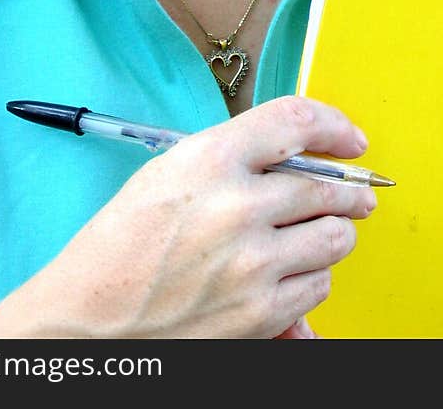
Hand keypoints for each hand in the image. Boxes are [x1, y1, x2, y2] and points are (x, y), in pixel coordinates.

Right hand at [0, 96, 374, 337]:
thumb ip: (237, 157)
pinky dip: (312, 278)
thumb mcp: (170, 172)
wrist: (88, 319)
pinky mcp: (259, 314)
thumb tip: (306, 157)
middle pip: (329, 187)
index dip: (335, 126)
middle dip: (348, 192)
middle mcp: (237, 207)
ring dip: (331, 235)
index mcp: (209, 159)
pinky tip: (287, 272)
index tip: (350, 140)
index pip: (297, 122)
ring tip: (313, 235)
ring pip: (334, 238)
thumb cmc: (121, 245)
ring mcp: (252, 264)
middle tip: (354, 195)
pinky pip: (319, 286)